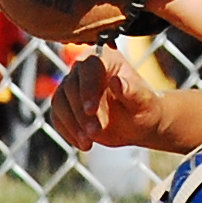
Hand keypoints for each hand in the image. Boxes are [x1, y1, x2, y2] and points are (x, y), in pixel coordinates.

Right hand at [52, 47, 166, 152]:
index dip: (88, 89)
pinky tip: (83, 144)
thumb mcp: (143, 101)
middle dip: (80, 113)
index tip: (91, 111)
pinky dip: (67, 131)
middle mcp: (85, 67)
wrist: (137, 122)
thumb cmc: (144, 107)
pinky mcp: (65, 103)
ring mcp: (73, 85)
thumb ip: (131, 91)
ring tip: (88, 143)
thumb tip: (117, 82)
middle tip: (95, 133)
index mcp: (106, 58)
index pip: (89, 68)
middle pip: (71, 87)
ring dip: (72, 124)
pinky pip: (57, 116)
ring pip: (59, 101)